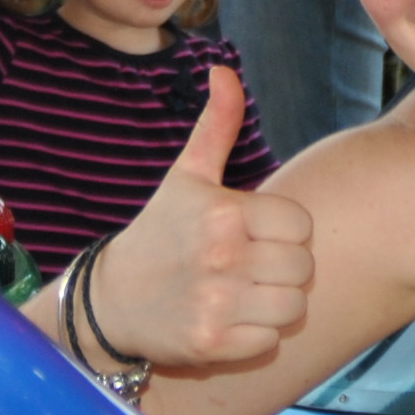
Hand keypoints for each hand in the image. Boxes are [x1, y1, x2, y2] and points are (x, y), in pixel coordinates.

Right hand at [83, 69, 311, 364]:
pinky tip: (231, 321)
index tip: (257, 234)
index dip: (285, 231)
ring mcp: (217, 304)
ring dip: (276, 304)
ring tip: (247, 294)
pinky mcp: (212, 345)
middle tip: (253, 266)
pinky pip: (270, 343)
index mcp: (223, 212)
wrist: (110, 300)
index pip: (301, 225)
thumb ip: (216, 124)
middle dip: (284, 268)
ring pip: (293, 307)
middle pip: (303, 268)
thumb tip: (224, 70)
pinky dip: (256, 337)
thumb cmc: (159, 232)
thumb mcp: (186, 176)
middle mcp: (222, 257)